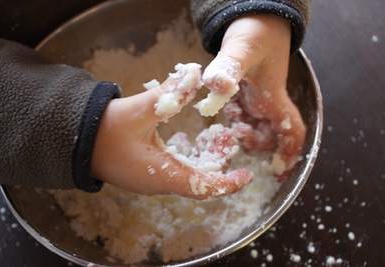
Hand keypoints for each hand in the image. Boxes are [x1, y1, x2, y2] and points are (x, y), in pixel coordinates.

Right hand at [91, 64, 251, 199]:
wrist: (73, 140)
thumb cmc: (103, 131)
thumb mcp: (138, 110)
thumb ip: (168, 94)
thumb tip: (194, 75)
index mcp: (161, 175)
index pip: (202, 188)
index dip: (227, 185)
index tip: (247, 177)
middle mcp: (158, 183)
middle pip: (198, 182)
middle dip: (219, 167)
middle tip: (229, 144)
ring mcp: (150, 180)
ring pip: (186, 177)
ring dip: (204, 162)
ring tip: (216, 141)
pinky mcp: (144, 172)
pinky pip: (173, 171)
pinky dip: (188, 159)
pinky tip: (190, 142)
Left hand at [203, 15, 305, 179]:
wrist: (256, 15)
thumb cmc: (256, 30)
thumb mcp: (241, 49)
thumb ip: (229, 66)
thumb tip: (215, 84)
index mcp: (273, 97)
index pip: (291, 131)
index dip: (290, 153)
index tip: (281, 170)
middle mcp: (268, 101)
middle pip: (271, 136)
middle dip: (256, 142)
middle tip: (238, 133)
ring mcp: (258, 97)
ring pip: (257, 126)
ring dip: (243, 129)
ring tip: (231, 116)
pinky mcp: (248, 92)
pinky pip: (245, 114)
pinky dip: (235, 116)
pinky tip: (225, 106)